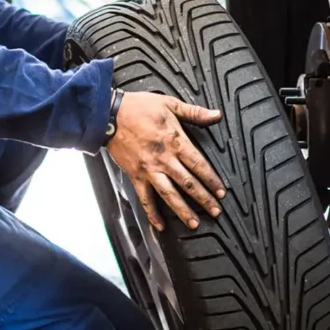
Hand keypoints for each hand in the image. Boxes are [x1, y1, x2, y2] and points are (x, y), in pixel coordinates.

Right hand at [106, 91, 225, 230]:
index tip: (221, 192)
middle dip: (204, 199)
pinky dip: (152, 213)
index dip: (212, 180)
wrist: (108, 114)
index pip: (199, 165)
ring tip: (193, 223)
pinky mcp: (135, 175)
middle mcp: (164, 159)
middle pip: (188, 183)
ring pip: (169, 195)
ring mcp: (149, 170)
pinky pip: (145, 198)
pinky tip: (159, 225)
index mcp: (175, 141)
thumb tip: (216, 115)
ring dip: (182, 211)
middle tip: (215, 211)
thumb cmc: (138, 107)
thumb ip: (195, 112)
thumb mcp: (170, 104)